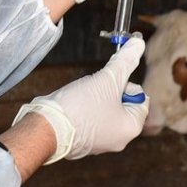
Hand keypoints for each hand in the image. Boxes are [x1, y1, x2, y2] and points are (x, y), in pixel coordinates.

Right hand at [12, 38, 149, 162]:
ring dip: (97, 100)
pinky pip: (91, 120)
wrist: (44, 129)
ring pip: (107, 111)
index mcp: (132, 127)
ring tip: (83, 99)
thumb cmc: (79, 107)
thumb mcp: (108, 78)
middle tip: (96, 90)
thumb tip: (139, 44)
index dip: (126, 85)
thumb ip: (125, 61)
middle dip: (110, 92)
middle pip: (124, 104)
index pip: (141, 98)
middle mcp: (120, 140)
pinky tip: (74, 109)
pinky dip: (85, 111)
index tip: (110, 83)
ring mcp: (101, 143)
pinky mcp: (84, 143)